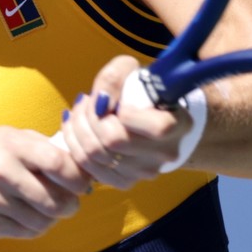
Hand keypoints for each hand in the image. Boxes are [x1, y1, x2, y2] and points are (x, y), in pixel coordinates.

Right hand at [0, 127, 92, 239]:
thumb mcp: (12, 137)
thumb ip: (45, 148)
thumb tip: (85, 168)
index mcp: (12, 144)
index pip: (59, 164)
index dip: (78, 179)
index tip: (82, 184)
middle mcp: (0, 171)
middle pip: (54, 200)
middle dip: (70, 205)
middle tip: (70, 203)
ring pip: (42, 222)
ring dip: (51, 219)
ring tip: (46, 210)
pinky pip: (24, 233)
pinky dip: (32, 227)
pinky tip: (26, 216)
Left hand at [58, 55, 198, 188]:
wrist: (147, 116)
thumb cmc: (140, 90)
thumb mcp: (130, 70)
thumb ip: (114, 78)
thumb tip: (100, 103)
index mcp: (177, 124)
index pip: (156, 128)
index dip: (127, 114)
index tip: (115, 101)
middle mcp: (164, 153)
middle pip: (114, 141)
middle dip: (89, 116)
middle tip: (85, 100)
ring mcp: (144, 171)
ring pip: (95, 155)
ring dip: (77, 128)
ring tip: (79, 111)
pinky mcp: (125, 182)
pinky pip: (88, 168)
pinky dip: (75, 145)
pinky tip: (76, 128)